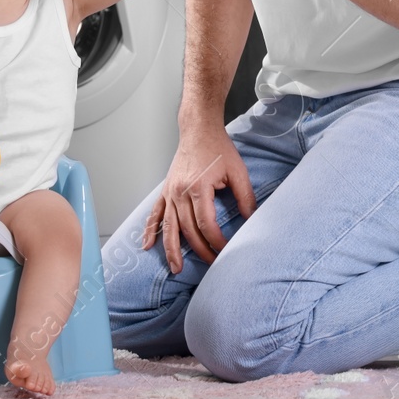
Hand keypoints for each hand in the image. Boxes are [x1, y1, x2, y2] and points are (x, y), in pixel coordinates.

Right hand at [142, 123, 256, 271]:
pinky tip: (147, 245)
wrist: (198, 130)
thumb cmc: (218, 148)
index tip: (225, 250)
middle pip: (188, 230)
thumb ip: (245, 196)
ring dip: (171, 249)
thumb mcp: (238, 171)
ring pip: (168, 227)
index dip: (216, 241)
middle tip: (211, 265)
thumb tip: (251, 219)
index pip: (206, 223)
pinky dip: (150, 230)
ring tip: (175, 269)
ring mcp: (170, 192)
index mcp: (199, 187)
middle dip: (199, 250)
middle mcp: (180, 192)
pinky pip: (155, 214)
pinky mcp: (166, 190)